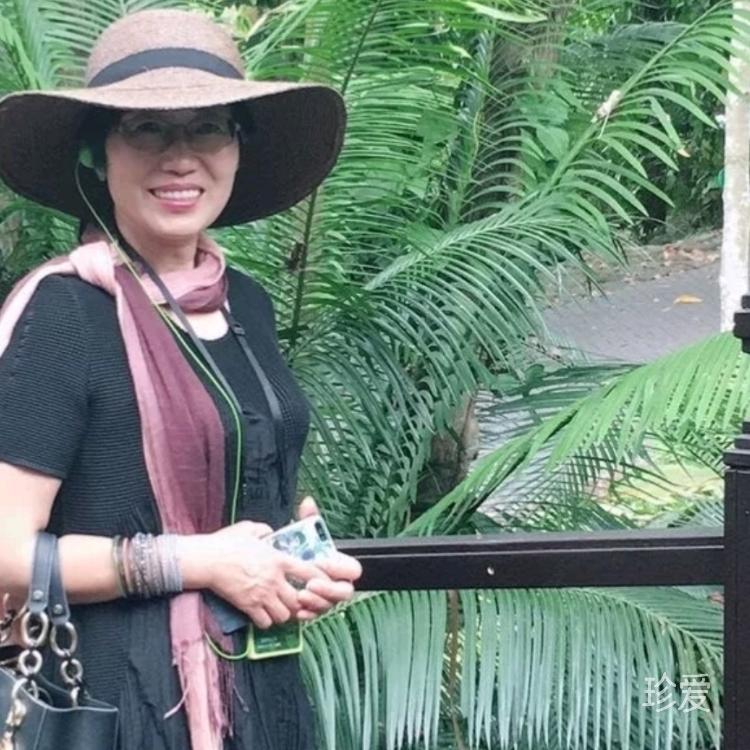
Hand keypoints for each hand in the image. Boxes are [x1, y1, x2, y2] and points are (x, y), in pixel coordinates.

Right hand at [179, 521, 320, 629]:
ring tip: (279, 608)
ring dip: (284, 613)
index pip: (309, 572)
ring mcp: (262, 595)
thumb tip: (272, 533)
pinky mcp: (248, 606)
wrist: (207, 560)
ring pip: (284, 615)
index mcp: (278, 559)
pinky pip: (265, 622)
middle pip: (299, 600)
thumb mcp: (250, 529)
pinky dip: (267, 621)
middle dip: (299, 602)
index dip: (319, 579)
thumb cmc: (227, 543)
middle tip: (295, 600)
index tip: (320, 582)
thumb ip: (266, 531)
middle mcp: (274, 579)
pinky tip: (263, 614)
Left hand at [294, 497, 362, 620]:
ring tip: (301, 595)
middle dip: (329, 589)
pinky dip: (307, 615)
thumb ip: (309, 519)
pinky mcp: (314, 610)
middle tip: (311, 584)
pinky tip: (297, 610)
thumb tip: (307, 502)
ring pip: (329, 606)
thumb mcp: (305, 534)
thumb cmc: (302, 552)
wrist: (287, 570)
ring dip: (316, 602)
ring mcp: (326, 598)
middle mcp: (336, 583)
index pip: (354, 570)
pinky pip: (315, 617)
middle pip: (345, 592)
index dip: (340, 567)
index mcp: (339, 565)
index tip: (322, 562)